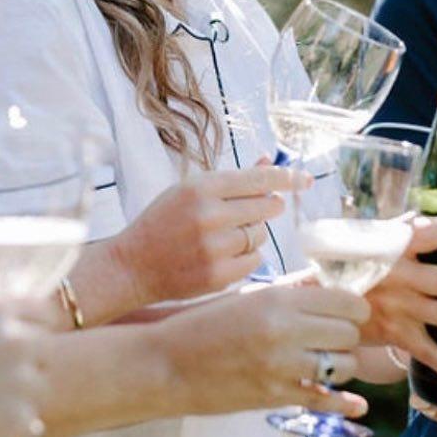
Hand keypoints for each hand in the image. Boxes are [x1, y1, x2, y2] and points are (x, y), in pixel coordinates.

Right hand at [0, 293, 49, 436]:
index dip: (39, 326)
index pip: (46, 311)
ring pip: (38, 386)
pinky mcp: (19, 419)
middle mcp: (15, 338)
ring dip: (19, 395)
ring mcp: (20, 379)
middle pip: (47, 348)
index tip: (33, 339)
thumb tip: (17, 305)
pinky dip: (9, 426)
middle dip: (29, 362)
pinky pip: (28, 420)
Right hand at [109, 165, 310, 305]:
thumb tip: (269, 161)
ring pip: (260, 234)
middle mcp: (209, 215)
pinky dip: (246, 256)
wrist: (132, 265)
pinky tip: (224, 254)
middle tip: (262, 206)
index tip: (305, 179)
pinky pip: (254, 260)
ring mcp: (215, 248)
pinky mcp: (219, 276)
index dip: (286, 177)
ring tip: (227, 234)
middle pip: (266, 205)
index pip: (258, 178)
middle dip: (269, 205)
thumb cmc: (162, 222)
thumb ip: (231, 179)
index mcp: (201, 187)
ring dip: (253, 232)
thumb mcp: (189, 190)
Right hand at [163, 282, 368, 417]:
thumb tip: (323, 284)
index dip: (354, 305)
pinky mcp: (275, 398)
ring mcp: (281, 368)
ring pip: (343, 366)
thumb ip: (288, 290)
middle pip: (349, 332)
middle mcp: (284, 331)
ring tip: (326, 357)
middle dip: (348, 332)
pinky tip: (356, 404)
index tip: (350, 308)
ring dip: (340, 362)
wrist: (166, 363)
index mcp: (277, 299)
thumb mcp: (246, 296)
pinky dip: (343, 402)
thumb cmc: (202, 323)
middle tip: (335, 332)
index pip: (343, 301)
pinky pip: (324, 400)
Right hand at [360, 216, 436, 392]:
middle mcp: (399, 277)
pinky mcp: (396, 335)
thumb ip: (396, 229)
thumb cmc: (346, 262)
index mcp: (392, 247)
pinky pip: (430, 357)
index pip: (432, 234)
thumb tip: (423, 218)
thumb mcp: (366, 239)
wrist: (316, 300)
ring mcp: (398, 309)